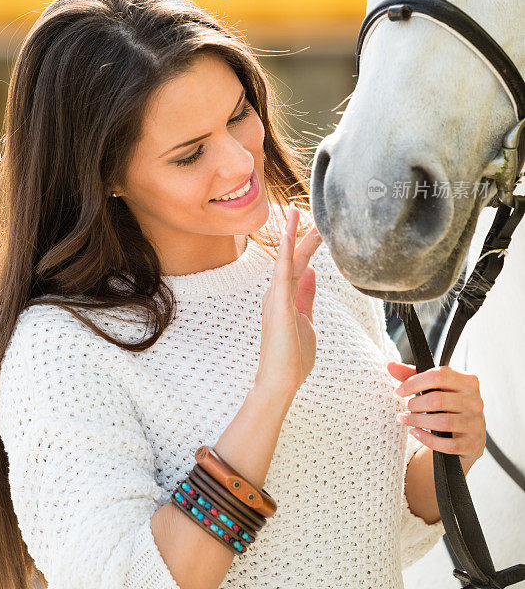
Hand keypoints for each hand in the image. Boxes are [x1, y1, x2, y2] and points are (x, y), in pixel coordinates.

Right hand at [254, 203, 322, 400]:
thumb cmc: (292, 357)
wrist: (280, 382)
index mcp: (284, 296)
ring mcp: (276, 297)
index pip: (299, 265)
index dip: (308, 245)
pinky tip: (289, 234)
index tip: (317, 227)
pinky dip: (286, 252)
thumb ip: (306, 296)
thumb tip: (312, 273)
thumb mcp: (306, 320)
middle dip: (304, 235)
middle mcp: (276, 293)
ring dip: (292, 234)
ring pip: (287, 259)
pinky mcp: (279, 304)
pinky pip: (282, 272)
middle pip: (295, 257)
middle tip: (313, 212)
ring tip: (296, 211)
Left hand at [387, 362, 486, 467]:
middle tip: (405, 408)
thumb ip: (412, 374)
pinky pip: (447, 444)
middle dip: (415, 404)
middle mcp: (476, 401)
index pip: (439, 375)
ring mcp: (476, 424)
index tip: (398, 391)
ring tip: (405, 419)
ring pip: (443, 422)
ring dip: (417, 421)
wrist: (466, 434)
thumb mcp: (434, 387)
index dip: (414, 382)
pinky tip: (415, 433)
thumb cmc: (448, 405)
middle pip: (438, 399)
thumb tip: (389, 365)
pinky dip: (427, 439)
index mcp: (468, 381)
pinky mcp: (473, 444)